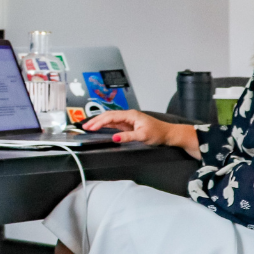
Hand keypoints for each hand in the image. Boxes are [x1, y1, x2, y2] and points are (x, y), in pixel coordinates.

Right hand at [82, 110, 200, 158]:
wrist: (168, 134)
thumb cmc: (158, 133)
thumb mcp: (142, 136)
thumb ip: (127, 136)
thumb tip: (114, 138)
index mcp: (130, 115)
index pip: (110, 117)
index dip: (99, 122)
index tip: (90, 127)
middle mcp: (128, 115)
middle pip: (108, 116)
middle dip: (96, 121)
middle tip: (85, 127)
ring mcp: (128, 120)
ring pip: (110, 119)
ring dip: (99, 122)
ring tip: (89, 127)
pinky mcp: (129, 125)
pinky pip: (114, 123)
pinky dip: (105, 125)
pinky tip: (100, 127)